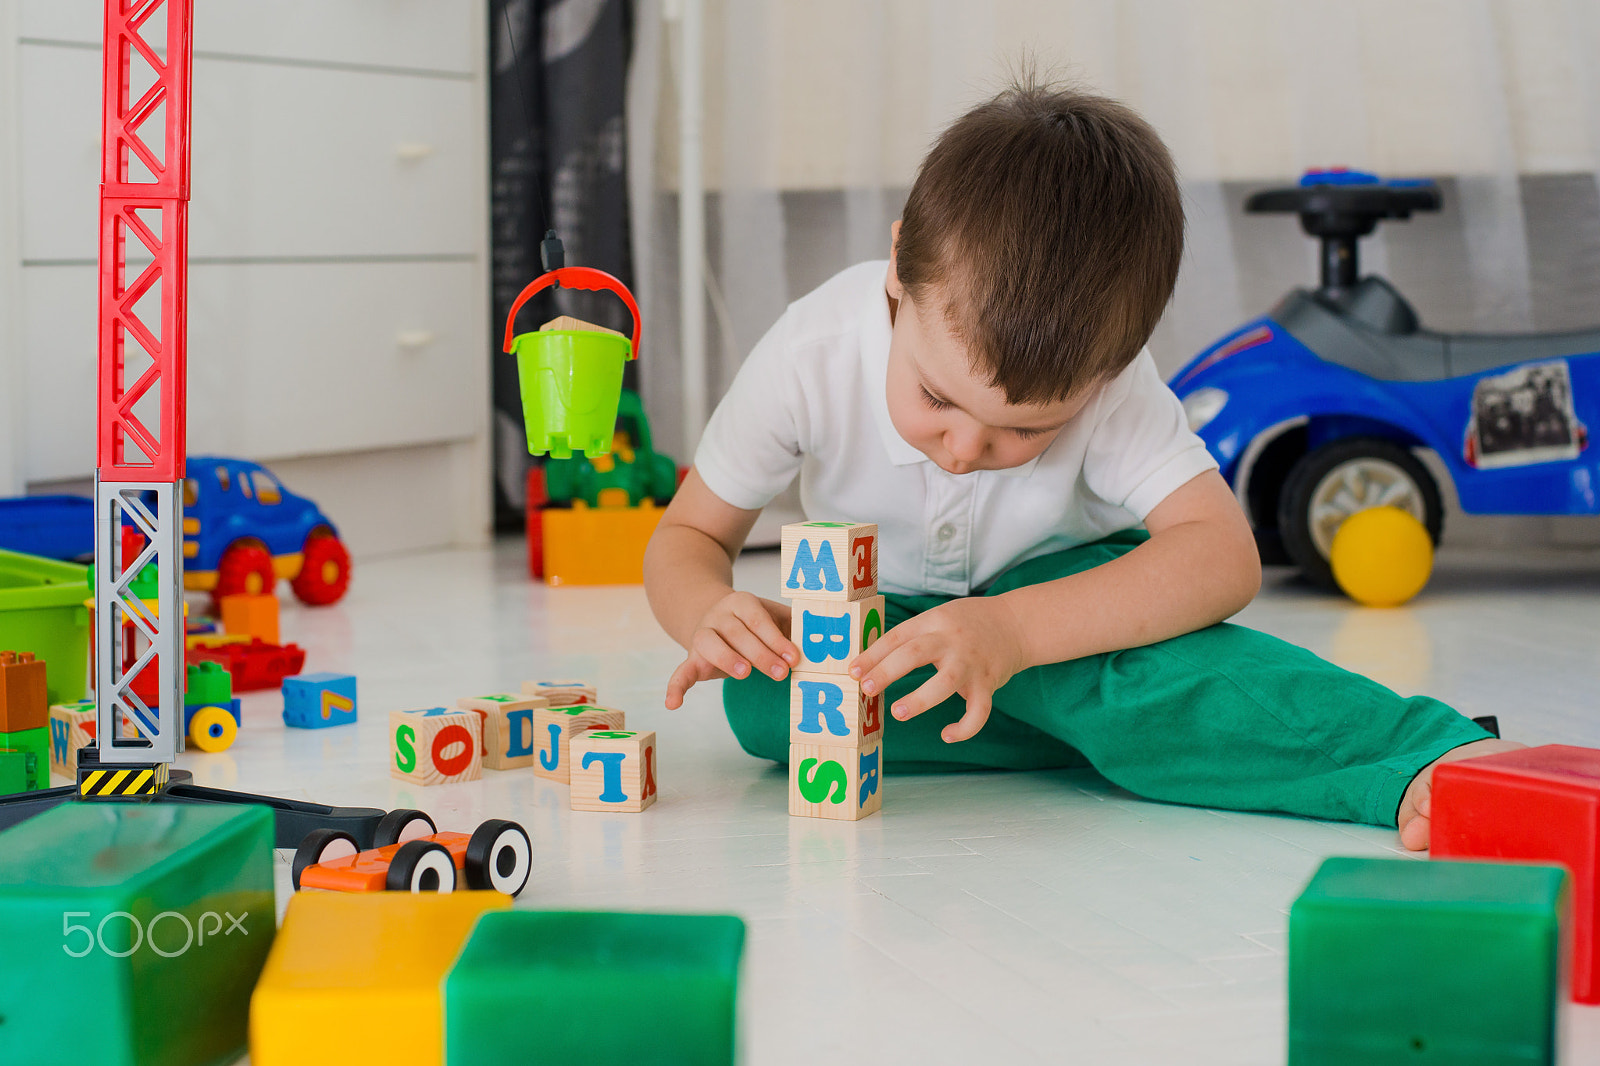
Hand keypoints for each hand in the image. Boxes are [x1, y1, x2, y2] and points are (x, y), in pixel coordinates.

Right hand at [665, 592, 797, 708]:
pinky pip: (680, 671)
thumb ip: (794, 627)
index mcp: (742, 602)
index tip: (794, 658)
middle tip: (782, 674)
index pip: (758, 619)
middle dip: (761, 654)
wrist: (716, 616)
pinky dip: (675, 687)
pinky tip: (673, 704)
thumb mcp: (774, 617)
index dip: (776, 638)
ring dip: (727, 659)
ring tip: (745, 674)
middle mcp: (718, 615)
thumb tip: (821, 643)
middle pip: (736, 632)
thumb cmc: (756, 622)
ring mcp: (702, 635)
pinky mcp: (692, 658)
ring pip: (710, 644)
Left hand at [848, 596, 1028, 742]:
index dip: (873, 654)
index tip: (852, 671)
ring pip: (945, 682)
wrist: (1016, 624)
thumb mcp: (938, 617)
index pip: (897, 636)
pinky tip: (947, 735)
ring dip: (920, 699)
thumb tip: (869, 663)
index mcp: (934, 621)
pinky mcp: (988, 683)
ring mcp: (971, 663)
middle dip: (887, 671)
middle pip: (915, 653)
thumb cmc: (966, 623)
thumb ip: (911, 636)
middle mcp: (951, 640)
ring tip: (899, 712)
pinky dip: (965, 727)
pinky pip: (979, 710)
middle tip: (865, 688)